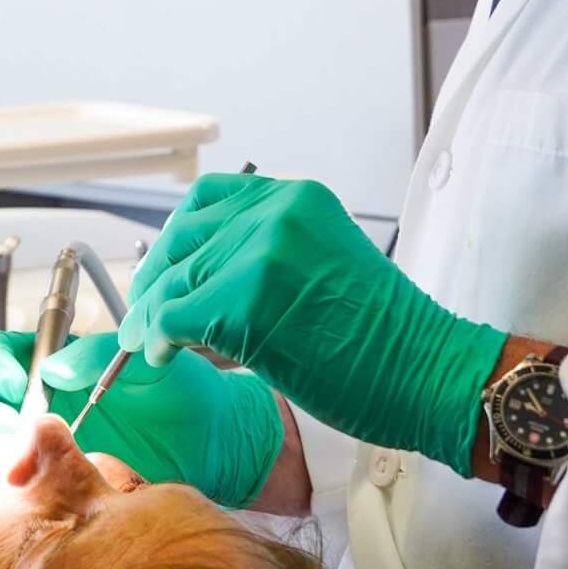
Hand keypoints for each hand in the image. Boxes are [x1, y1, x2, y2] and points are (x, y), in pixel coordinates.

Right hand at [0, 329, 283, 506]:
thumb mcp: (146, 364)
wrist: (222, 448)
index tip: (19, 380)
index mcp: (66, 368)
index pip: (9, 355)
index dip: (1, 365)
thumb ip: (98, 356)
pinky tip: (43, 488)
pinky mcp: (70, 486)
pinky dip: (24, 486)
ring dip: (2, 450)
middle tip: (22, 423)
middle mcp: (53, 405)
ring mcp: (58, 449)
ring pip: (0, 446)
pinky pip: (30, 486)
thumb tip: (55, 367)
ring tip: (30, 460)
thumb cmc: (190, 396)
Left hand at [119, 174, 506, 474]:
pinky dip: (157, 340)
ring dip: (151, 317)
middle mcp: (274, 214)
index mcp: (295, 198)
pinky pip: (173, 319)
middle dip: (155, 281)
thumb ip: (263, 257)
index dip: (176, 237)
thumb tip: (194, 287)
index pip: (207, 200)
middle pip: (183, 242)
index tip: (163, 267)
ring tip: (145, 342)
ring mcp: (257, 255)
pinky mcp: (243, 303)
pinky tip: (160, 356)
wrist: (426, 371)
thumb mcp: (321, 263)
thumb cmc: (382, 335)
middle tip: (141, 314)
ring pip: (172, 282)